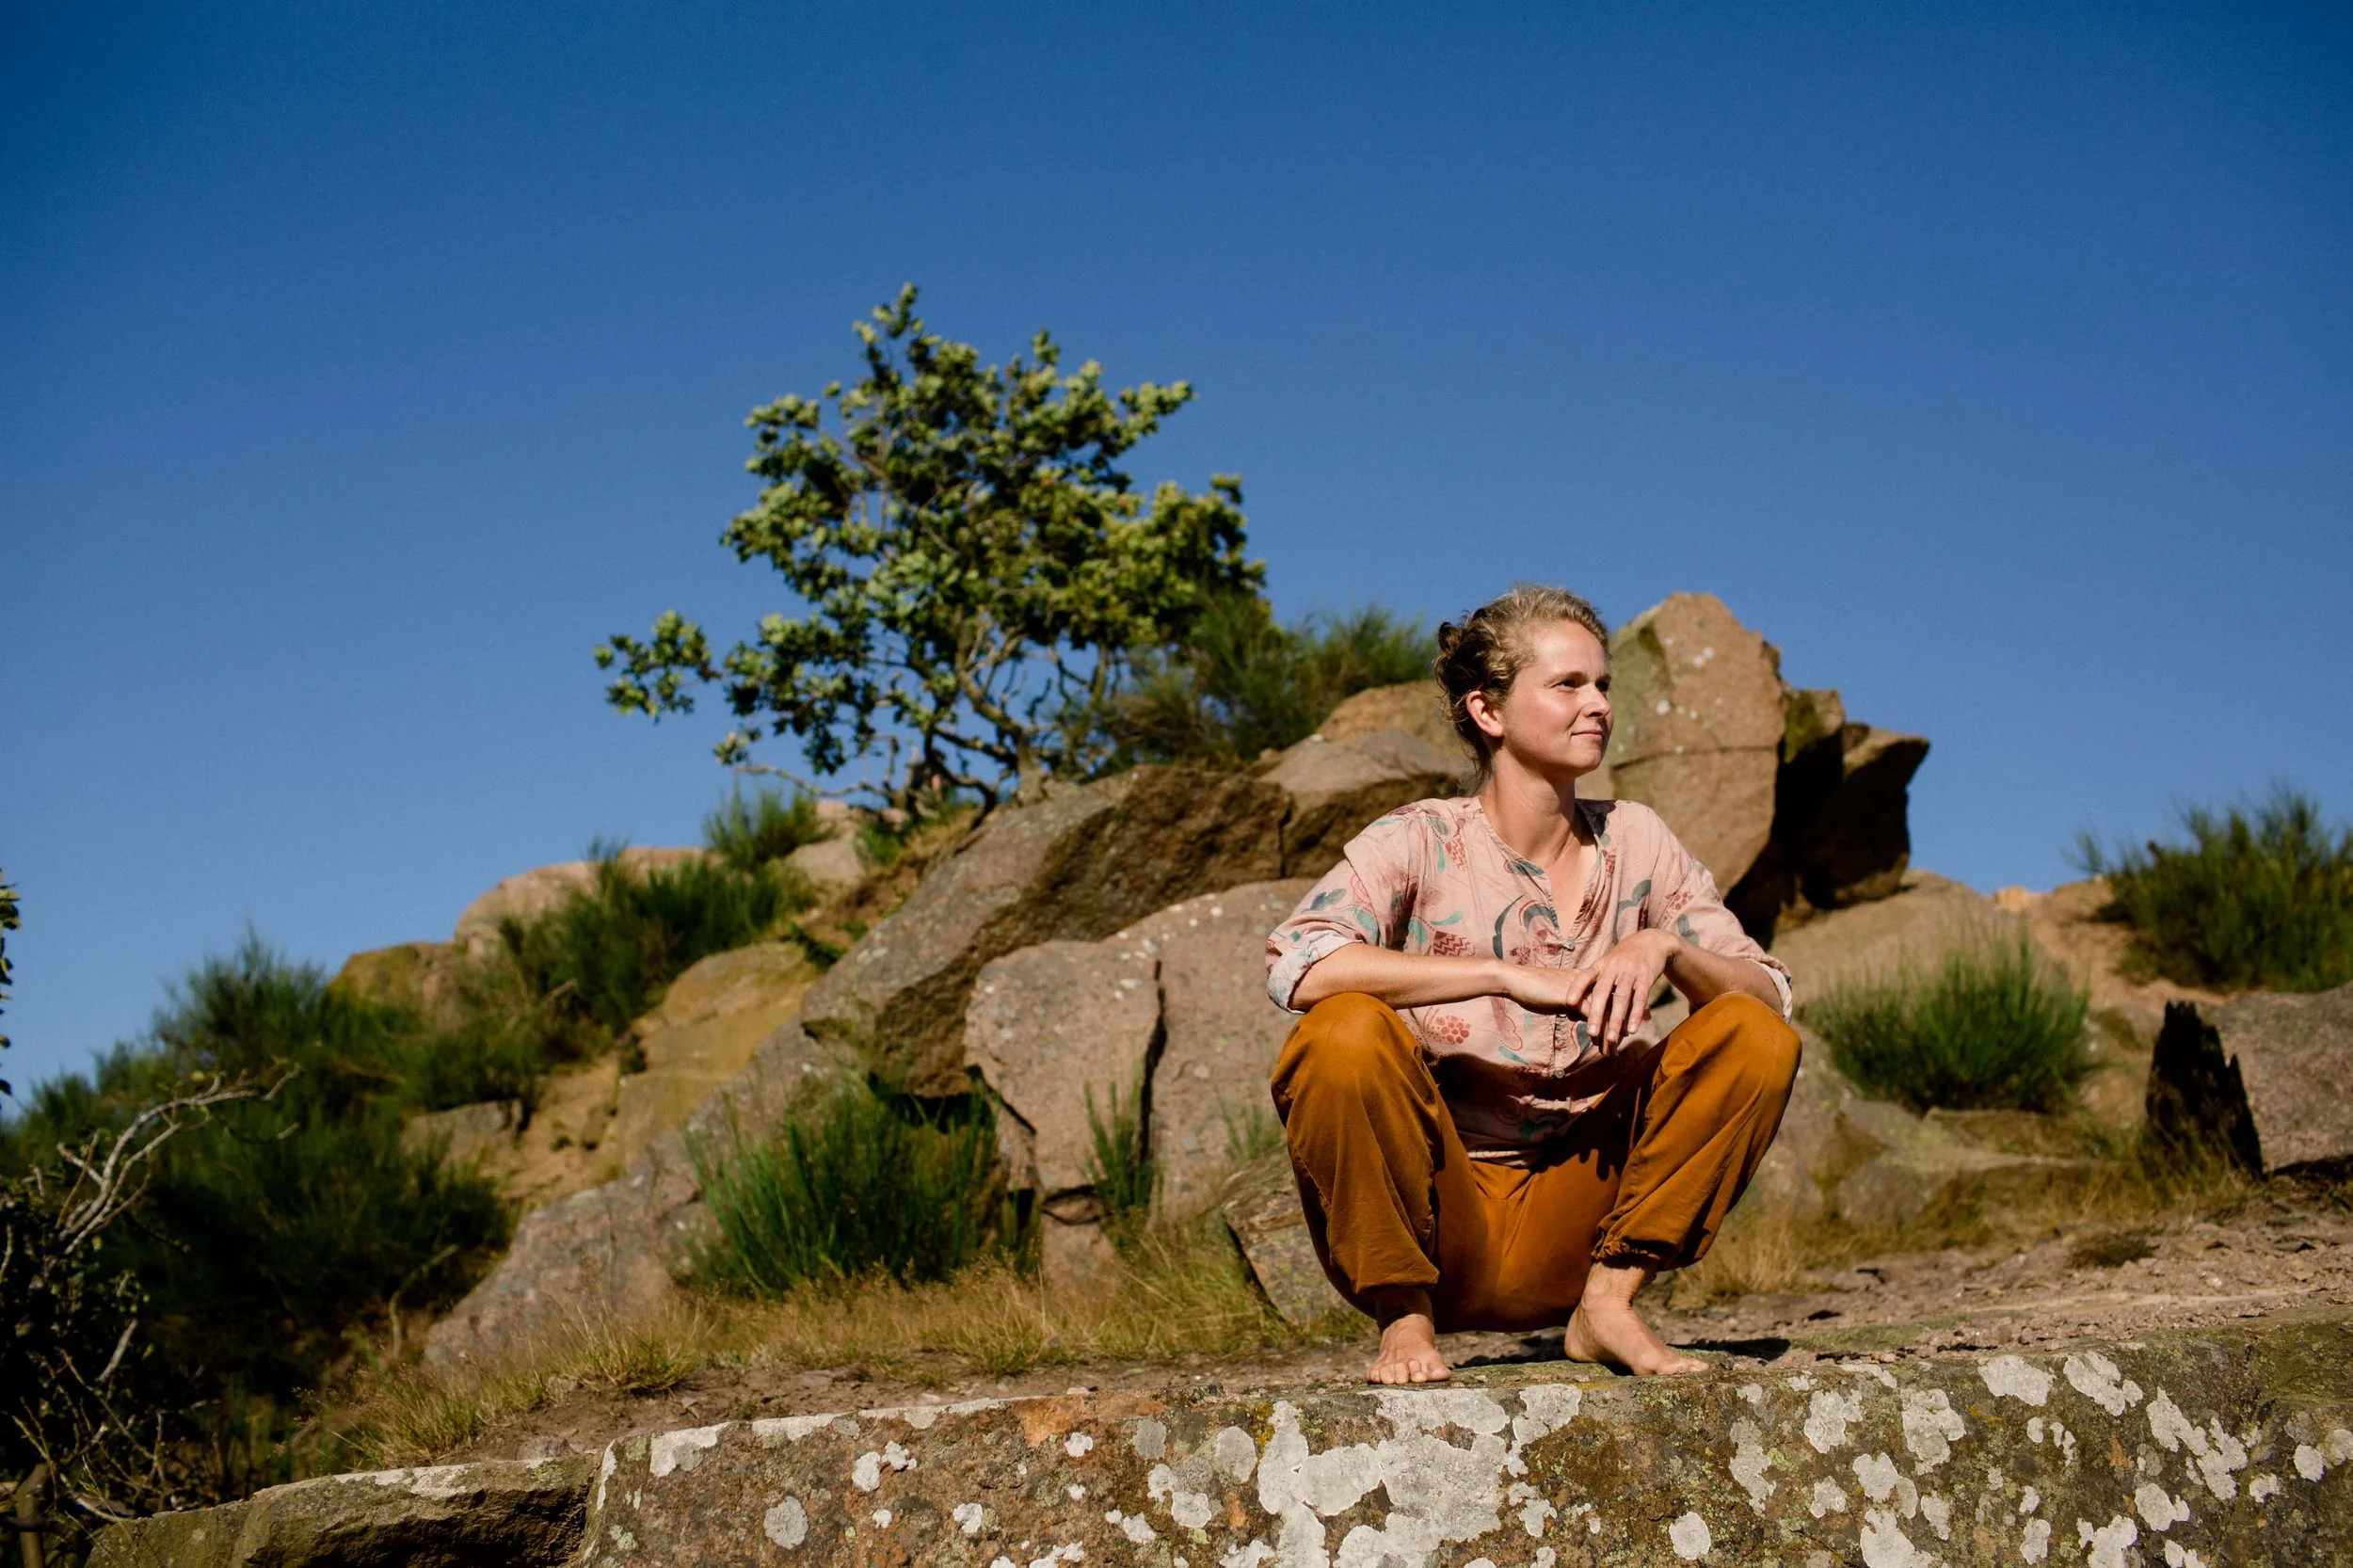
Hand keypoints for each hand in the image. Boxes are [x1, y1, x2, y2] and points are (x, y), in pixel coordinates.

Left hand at [1557, 931, 1676, 1050]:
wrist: (1651, 942)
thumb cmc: (1623, 958)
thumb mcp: (1607, 963)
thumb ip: (1594, 980)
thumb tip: (1573, 1002)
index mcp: (1601, 964)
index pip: (1585, 976)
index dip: (1576, 988)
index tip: (1568, 1002)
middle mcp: (1614, 968)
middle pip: (1602, 992)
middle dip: (1596, 1013)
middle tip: (1591, 1033)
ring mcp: (1630, 972)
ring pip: (1621, 998)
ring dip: (1616, 1020)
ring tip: (1611, 1038)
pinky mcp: (1646, 977)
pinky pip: (1640, 998)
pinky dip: (1636, 1015)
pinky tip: (1631, 1030)